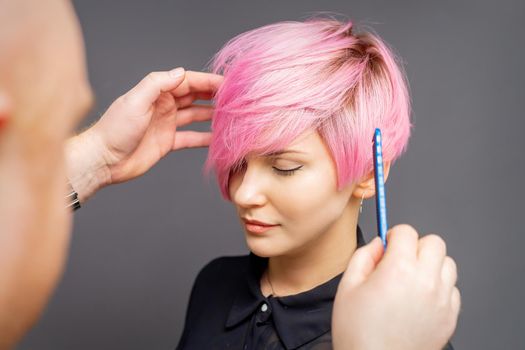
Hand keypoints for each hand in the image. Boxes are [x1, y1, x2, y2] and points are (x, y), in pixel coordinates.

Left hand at [65, 68, 222, 201]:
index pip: (188, 82)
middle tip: (236, 99)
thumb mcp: (135, 101)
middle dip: (215, 96)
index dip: (208, 82)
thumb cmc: (115, 129)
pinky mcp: (168, 142)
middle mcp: (164, 105)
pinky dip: (205, 137)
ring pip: (196, 115)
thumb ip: (157, 84)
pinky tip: (219, 138)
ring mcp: (167, 123)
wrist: (103, 160)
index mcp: (157, 92)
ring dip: (213, 115)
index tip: (228, 83)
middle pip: (195, 96)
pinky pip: (191, 137)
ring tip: (232, 117)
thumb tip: (181, 71)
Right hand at [332, 225, 460, 349]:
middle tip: (400, 260)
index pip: (406, 231)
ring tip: (412, 279)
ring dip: (431, 264)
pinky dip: (439, 287)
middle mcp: (426, 281)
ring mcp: (442, 300)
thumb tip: (377, 244)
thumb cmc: (358, 332)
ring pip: (448, 263)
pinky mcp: (450, 317)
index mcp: (399, 269)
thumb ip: (363, 256)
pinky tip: (421, 298)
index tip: (388, 246)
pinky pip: (453, 289)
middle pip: (434, 242)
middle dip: (416, 246)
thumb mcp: (347, 287)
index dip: (394, 235)